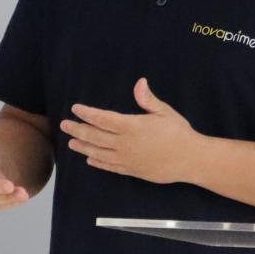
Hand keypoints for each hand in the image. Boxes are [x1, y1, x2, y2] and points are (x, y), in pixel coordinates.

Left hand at [61, 78, 199, 184]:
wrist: (190, 159)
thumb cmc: (178, 132)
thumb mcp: (164, 112)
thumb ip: (148, 99)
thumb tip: (139, 82)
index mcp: (130, 126)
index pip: (102, 119)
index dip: (87, 113)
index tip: (76, 108)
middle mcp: (124, 144)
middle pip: (95, 136)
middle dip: (78, 129)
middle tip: (64, 125)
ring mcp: (126, 159)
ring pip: (98, 153)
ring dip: (83, 147)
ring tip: (71, 143)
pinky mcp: (132, 171)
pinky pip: (110, 167)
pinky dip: (98, 163)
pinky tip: (90, 160)